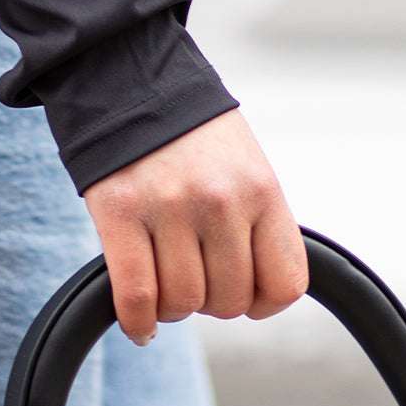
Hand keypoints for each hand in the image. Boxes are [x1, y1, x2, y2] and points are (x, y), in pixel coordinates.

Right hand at [82, 108, 307, 345]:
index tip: (246, 295)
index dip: (264, 304)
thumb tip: (258, 296)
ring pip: (182, 303)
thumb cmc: (190, 136)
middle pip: (229, 301)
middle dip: (211, 302)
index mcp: (262, 190)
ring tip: (164, 284)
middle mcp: (220, 200)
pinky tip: (139, 326)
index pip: (285, 284)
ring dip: (173, 308)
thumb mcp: (245, 168)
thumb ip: (255, 225)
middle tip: (194, 278)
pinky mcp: (120, 213)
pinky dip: (138, 322)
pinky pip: (136, 295)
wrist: (127, 80)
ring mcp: (169, 207)